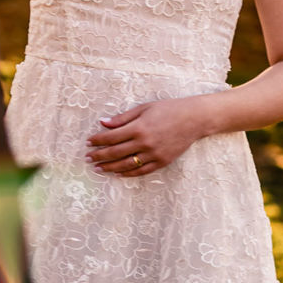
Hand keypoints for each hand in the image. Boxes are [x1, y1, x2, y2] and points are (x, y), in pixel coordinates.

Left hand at [86, 98, 206, 176]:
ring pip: (127, 165)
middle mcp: (145, 143)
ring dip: (110, 168)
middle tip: (88, 158)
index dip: (98, 140)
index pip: (111, 137)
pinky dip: (128, 174)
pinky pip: (142, 171)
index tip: (88, 142)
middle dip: (100, 155)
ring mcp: (154, 154)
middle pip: (116, 153)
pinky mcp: (162, 162)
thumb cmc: (168, 109)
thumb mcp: (143, 108)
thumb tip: (103, 123)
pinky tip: (118, 174)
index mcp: (138, 128)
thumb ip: (122, 118)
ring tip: (99, 168)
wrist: (193, 119)